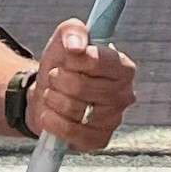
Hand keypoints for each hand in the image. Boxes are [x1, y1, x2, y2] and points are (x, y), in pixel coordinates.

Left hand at [25, 20, 137, 152]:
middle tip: (56, 78)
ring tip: (54, 95)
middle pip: (80, 86)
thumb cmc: (62, 65)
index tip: (66, 58)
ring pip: (73, 108)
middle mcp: (124, 95)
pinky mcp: (98, 140)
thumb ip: (72, 31)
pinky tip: (51, 114)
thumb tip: (76, 45)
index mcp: (123, 67)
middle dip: (58, 79)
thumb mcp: (64, 39)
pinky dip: (53, 121)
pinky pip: (70, 131)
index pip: (97, 60)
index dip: (74, 59)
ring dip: (53, 99)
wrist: (46, 95)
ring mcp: (113, 120)